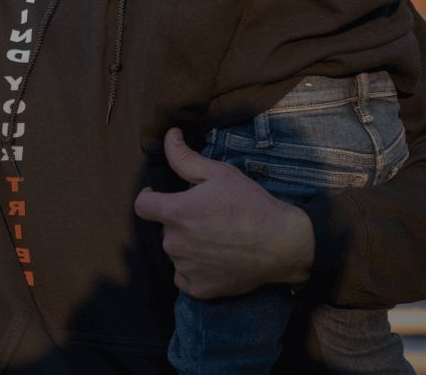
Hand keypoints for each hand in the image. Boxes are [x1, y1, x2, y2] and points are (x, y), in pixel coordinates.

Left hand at [134, 127, 314, 298]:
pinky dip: (194, 269)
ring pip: (175, 252)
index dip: (149, 198)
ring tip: (216, 239)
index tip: (159, 196)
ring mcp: (185, 268)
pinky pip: (184, 277)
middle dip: (179, 221)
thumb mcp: (220, 174)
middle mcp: (174, 243)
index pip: (142, 205)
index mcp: (176, 212)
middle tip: (207, 218)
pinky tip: (215, 260)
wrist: (283, 244)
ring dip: (187, 245)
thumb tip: (168, 136)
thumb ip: (186, 158)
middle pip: (164, 229)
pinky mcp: (198, 289)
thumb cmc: (252, 205)